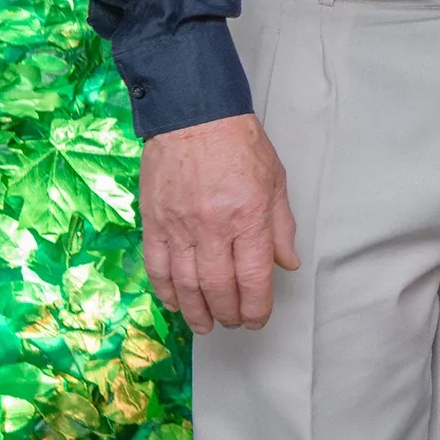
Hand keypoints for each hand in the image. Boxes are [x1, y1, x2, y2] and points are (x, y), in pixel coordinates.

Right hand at [139, 113, 300, 332]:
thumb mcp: (276, 180)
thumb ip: (281, 226)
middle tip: (233, 323)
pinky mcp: (153, 222)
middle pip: (218, 287)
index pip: (254, 276)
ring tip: (206, 324)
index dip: (256, 306)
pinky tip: (175, 304)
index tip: (257, 319)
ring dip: (196, 311)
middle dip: (228, 313)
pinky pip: (157, 267)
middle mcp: (213, 226)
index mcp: (248, 215)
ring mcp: (179, 226)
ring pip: (186, 284)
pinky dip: (165, 291)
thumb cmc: (240, 144)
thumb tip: (286, 264)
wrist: (194, 115)